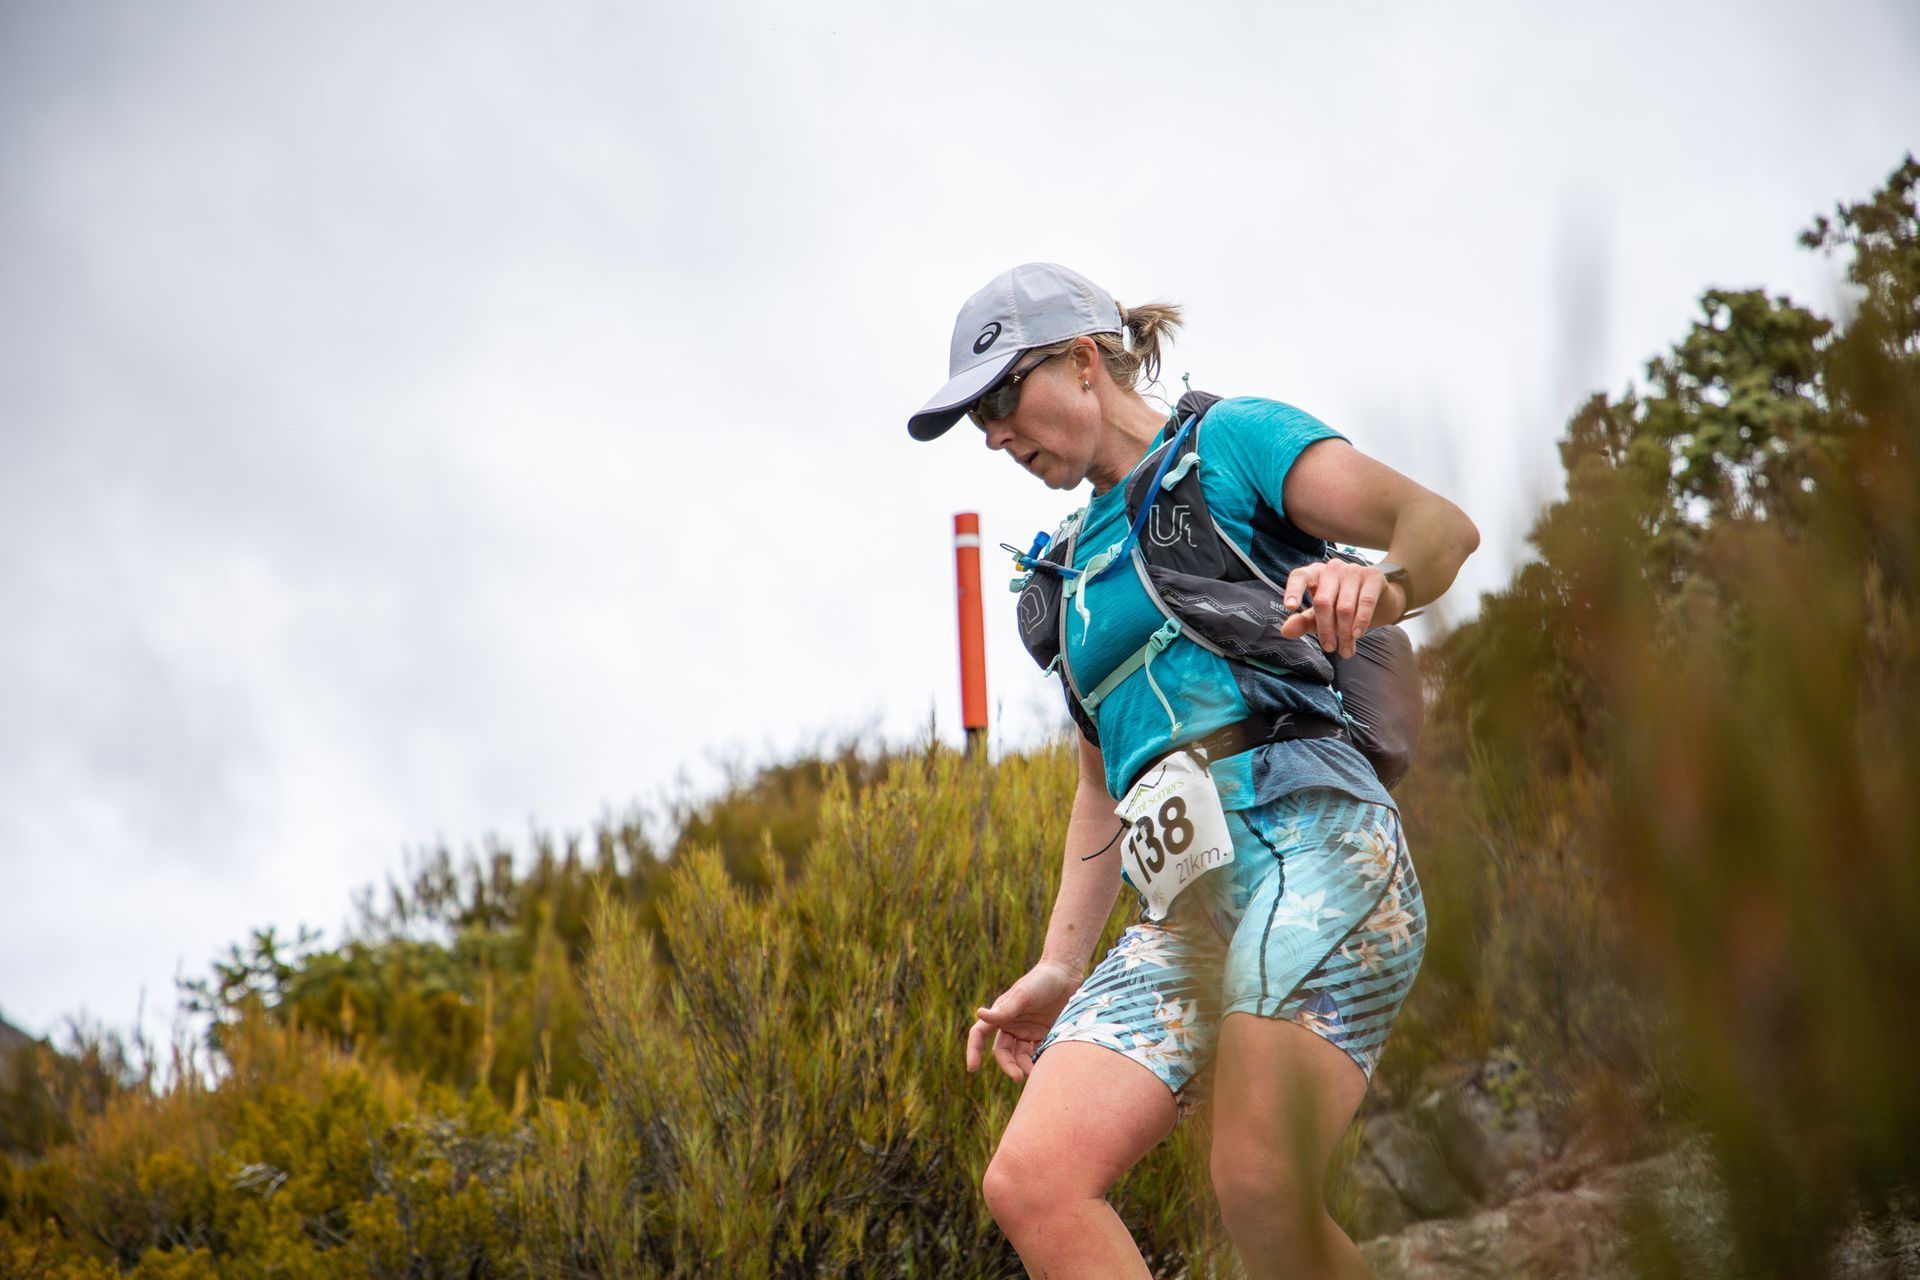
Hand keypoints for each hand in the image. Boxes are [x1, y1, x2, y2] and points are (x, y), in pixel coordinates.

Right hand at [965, 959, 1082, 1082]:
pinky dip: (1039, 1061)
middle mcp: (1012, 1025)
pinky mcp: (1044, 1035)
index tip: (972, 1068)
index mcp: (1001, 1014)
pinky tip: (1047, 1065)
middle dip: (1008, 1066)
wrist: (1067, 973)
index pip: (980, 1034)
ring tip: (1036, 1073)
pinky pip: (1038, 1053)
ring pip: (1020, 1056)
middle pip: (1003, 1052)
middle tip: (1019, 1077)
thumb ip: (1004, 1010)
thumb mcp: (1023, 995)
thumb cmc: (1042, 981)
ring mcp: (1028, 1031)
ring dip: (1025, 1066)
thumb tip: (978, 1013)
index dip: (973, 1050)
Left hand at [1278, 559, 1403, 658]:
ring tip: (1345, 651)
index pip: (1299, 576)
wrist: (1379, 602)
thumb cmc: (1342, 607)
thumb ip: (1303, 622)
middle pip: (1323, 601)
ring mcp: (1353, 570)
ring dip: (1344, 633)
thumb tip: (1285, 631)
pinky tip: (1357, 635)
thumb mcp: (1319, 616)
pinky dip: (1361, 621)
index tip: (1290, 608)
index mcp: (1315, 574)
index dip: (1293, 591)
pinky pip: (1365, 601)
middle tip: (1329, 649)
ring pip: (1344, 606)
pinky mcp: (1373, 576)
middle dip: (1325, 629)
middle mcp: (1332, 568)